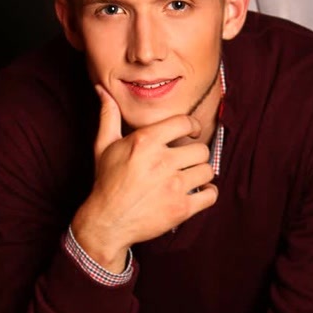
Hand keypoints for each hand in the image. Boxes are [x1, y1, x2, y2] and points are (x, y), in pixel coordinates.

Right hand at [72, 85, 218, 270]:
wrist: (107, 222)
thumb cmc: (106, 182)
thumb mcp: (104, 146)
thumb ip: (108, 116)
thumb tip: (102, 90)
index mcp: (145, 142)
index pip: (185, 123)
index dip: (192, 126)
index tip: (191, 133)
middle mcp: (161, 162)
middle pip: (201, 149)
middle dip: (195, 154)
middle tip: (186, 160)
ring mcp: (173, 187)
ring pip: (208, 170)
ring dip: (201, 173)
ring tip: (190, 176)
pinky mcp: (181, 209)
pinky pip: (211, 195)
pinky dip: (208, 193)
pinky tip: (198, 192)